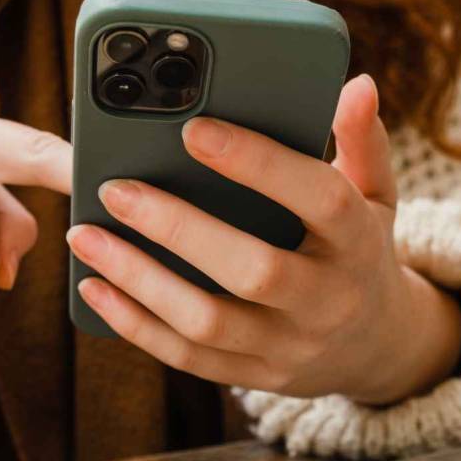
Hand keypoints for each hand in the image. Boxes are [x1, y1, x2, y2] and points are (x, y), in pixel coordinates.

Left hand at [66, 75, 460, 404]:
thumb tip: (356, 85)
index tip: (195, 128)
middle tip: (116, 189)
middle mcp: (328, 300)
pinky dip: (135, 323)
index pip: (320, 200)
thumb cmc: (358, 248)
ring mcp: (289, 346)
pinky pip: (187, 356)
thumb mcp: (375, 195)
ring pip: (208, 321)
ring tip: (85, 235)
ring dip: (140, 279)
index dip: (260, 164)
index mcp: (360, 242)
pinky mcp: (254, 375)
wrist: (376, 347)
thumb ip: (360, 141)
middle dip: (179, 228)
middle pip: (255, 270)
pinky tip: (95, 285)